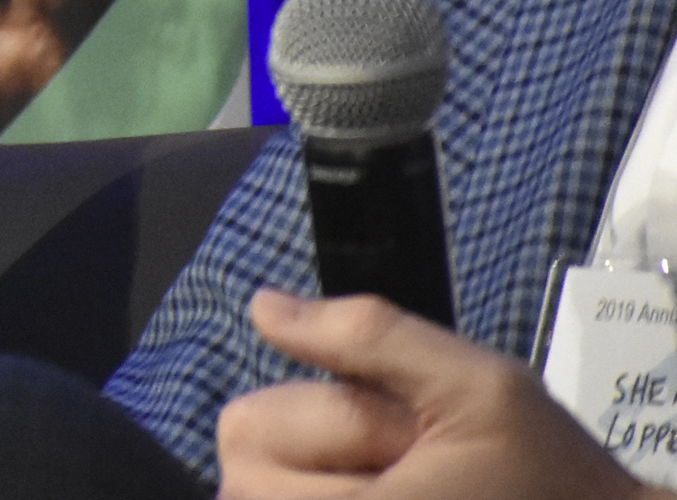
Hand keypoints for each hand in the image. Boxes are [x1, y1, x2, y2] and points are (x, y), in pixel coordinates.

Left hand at [215, 288, 641, 497]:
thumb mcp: (478, 385)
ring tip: (406, 483)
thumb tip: (266, 308)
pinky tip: (392, 492)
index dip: (314, 414)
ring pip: (259, 497)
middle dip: (313, 450)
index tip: (394, 429)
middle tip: (403, 457)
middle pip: (242, 472)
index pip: (245, 434)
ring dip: (319, 482)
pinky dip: (322, 493)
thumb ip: (367, 336)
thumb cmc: (547, 473)